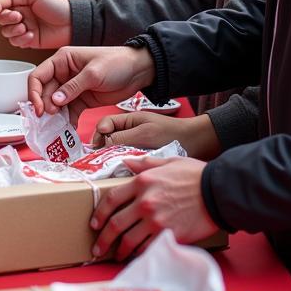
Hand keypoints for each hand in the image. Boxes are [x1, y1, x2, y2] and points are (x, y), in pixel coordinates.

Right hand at [0, 0, 71, 47]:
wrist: (73, 22)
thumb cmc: (56, 5)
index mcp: (21, 2)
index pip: (0, 5)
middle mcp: (21, 15)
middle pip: (1, 19)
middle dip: (6, 18)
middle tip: (18, 16)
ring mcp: (25, 28)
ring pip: (6, 32)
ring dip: (13, 30)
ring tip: (25, 27)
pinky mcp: (29, 40)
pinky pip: (16, 42)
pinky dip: (21, 39)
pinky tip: (31, 35)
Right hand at [28, 46, 154, 123]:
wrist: (139, 71)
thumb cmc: (117, 63)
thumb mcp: (93, 73)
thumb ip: (72, 87)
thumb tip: (53, 102)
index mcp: (62, 60)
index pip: (39, 75)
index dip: (34, 92)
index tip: (39, 109)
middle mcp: (63, 73)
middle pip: (45, 92)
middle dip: (45, 107)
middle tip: (49, 121)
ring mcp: (72, 88)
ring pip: (55, 104)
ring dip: (54, 116)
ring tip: (56, 129)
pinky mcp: (82, 100)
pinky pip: (69, 112)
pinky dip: (67, 121)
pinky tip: (67, 130)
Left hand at [89, 157, 216, 260]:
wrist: (218, 192)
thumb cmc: (195, 175)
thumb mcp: (168, 161)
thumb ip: (145, 164)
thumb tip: (127, 162)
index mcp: (142, 182)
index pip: (111, 199)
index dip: (100, 213)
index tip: (95, 223)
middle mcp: (145, 202)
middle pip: (116, 223)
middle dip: (104, 238)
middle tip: (97, 247)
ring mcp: (156, 220)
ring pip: (129, 240)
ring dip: (119, 250)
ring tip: (114, 256)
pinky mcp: (168, 235)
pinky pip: (147, 248)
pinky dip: (138, 254)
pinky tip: (134, 256)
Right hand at [93, 111, 222, 159]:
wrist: (195, 142)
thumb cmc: (170, 134)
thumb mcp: (144, 133)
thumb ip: (122, 137)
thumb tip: (102, 144)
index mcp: (128, 119)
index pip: (105, 124)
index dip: (98, 134)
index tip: (95, 147)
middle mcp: (129, 130)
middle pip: (107, 137)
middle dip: (101, 147)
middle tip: (98, 160)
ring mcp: (135, 142)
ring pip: (115, 149)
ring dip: (111, 157)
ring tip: (108, 167)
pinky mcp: (142, 155)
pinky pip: (126, 158)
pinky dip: (122, 163)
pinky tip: (122, 171)